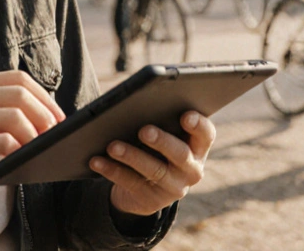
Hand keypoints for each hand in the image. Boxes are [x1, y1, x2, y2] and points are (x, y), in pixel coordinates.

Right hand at [0, 71, 64, 219]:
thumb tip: (37, 116)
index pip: (18, 78)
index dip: (44, 97)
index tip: (58, 116)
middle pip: (20, 93)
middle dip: (45, 114)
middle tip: (53, 134)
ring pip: (13, 116)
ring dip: (34, 134)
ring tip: (38, 147)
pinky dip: (17, 150)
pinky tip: (17, 158)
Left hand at [90, 111, 215, 216]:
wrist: (145, 187)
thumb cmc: (155, 147)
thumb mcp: (163, 135)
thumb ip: (161, 119)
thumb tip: (137, 103)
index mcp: (198, 147)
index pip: (206, 134)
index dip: (199, 125)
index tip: (185, 115)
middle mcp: (191, 169)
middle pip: (180, 154)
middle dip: (162, 141)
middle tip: (144, 130)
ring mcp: (173, 187)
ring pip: (154, 170)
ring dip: (131, 156)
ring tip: (112, 146)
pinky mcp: (151, 200)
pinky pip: (130, 183)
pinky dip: (112, 170)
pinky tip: (96, 160)